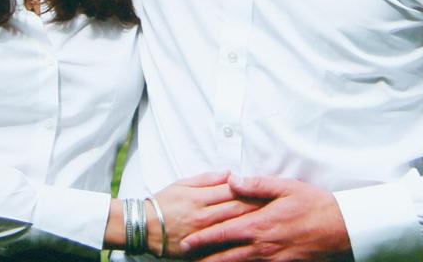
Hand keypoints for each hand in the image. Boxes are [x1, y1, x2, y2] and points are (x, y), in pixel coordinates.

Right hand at [148, 171, 264, 257]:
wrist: (144, 227)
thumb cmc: (163, 202)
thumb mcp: (182, 184)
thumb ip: (207, 179)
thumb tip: (230, 173)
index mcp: (200, 198)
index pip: (232, 191)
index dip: (251, 189)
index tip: (268, 188)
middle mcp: (204, 216)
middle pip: (237, 210)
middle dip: (259, 207)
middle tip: (278, 205)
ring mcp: (203, 235)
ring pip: (234, 228)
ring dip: (253, 224)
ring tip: (272, 222)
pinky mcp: (201, 250)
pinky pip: (223, 247)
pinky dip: (238, 244)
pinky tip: (252, 242)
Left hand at [180, 175, 352, 261]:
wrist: (343, 229)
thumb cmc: (314, 205)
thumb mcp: (285, 187)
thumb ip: (256, 185)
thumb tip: (232, 180)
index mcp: (260, 225)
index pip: (224, 234)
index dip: (204, 239)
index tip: (187, 243)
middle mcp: (263, 246)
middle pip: (227, 257)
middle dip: (206, 260)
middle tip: (188, 260)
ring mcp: (274, 260)